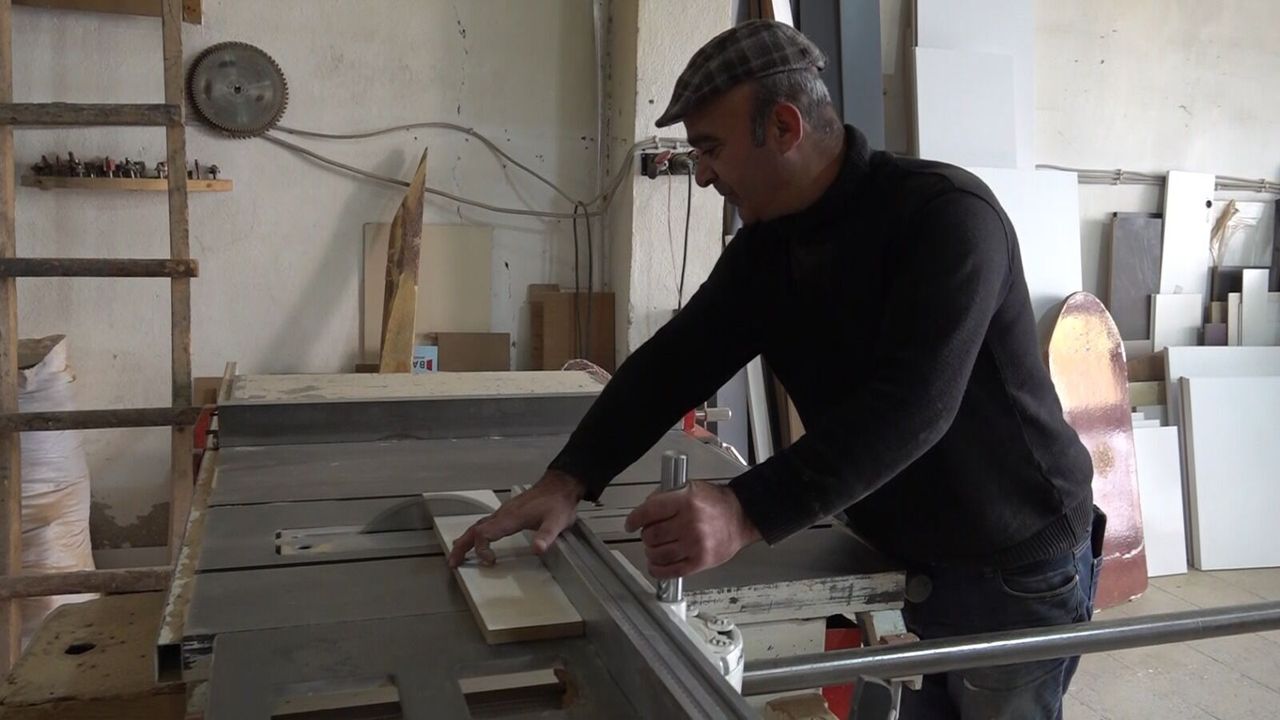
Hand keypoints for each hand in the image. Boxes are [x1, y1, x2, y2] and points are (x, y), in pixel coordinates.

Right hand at [446, 470, 584, 567]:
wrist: (561, 485)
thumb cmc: (558, 503)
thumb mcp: (557, 522)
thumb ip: (546, 536)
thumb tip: (538, 549)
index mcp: (511, 518)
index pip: (484, 533)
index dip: (481, 549)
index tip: (490, 561)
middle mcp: (504, 514)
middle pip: (474, 529)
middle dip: (462, 546)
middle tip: (452, 562)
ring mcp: (504, 512)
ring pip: (478, 525)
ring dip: (466, 540)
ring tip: (457, 553)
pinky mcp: (508, 511)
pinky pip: (485, 522)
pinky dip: (476, 533)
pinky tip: (477, 538)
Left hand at [624, 481, 761, 579]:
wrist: (742, 517)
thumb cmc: (717, 503)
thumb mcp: (690, 487)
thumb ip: (665, 495)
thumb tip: (645, 510)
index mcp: (686, 501)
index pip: (648, 512)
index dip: (634, 519)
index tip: (631, 524)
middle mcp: (690, 523)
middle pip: (651, 535)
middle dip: (646, 535)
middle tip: (651, 533)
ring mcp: (695, 544)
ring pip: (657, 554)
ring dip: (651, 552)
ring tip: (655, 548)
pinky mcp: (700, 561)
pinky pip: (670, 571)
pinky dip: (657, 570)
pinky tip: (656, 565)